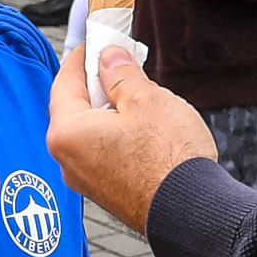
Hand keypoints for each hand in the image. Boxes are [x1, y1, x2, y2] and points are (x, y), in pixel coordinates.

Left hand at [47, 45, 216, 234]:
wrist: (193, 213)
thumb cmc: (168, 159)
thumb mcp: (146, 99)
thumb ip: (121, 74)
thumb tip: (109, 58)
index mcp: (66, 133)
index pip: (63, 83)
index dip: (80, 58)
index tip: (95, 43)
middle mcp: (67, 160)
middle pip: (76, 109)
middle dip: (98, 85)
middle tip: (122, 65)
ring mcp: (86, 181)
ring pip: (92, 132)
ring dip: (112, 111)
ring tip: (142, 97)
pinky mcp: (107, 193)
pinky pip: (104, 153)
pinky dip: (118, 136)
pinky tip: (146, 129)